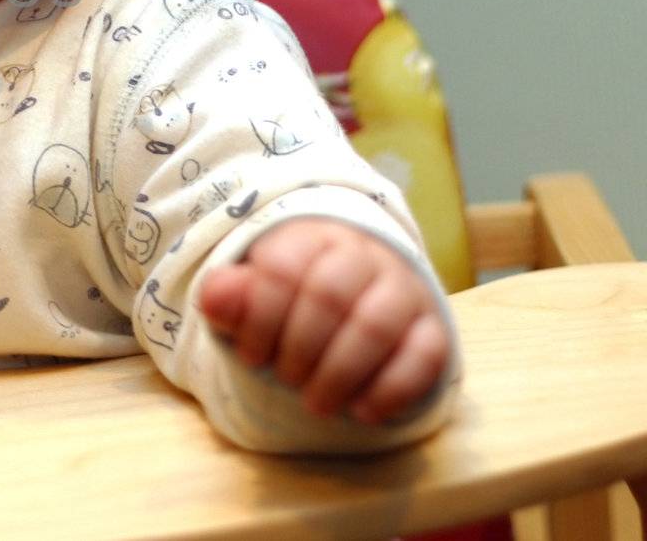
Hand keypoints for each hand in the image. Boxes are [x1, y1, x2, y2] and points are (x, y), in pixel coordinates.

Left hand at [197, 217, 450, 423]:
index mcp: (310, 237)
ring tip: (315, 403)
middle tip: (283, 378)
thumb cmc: (292, 296)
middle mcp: (362, 254)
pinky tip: (363, 411)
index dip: (260, 319)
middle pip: (329, 296)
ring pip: (376, 325)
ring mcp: (403, 288)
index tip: (249, 355)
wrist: (358, 289)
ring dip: (339, 373)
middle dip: (299, 348)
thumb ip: (231, 296)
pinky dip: (392, 388)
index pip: (283, 268)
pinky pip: (425, 354)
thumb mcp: (253, 290)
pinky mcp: (433, 325)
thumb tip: (215, 299)